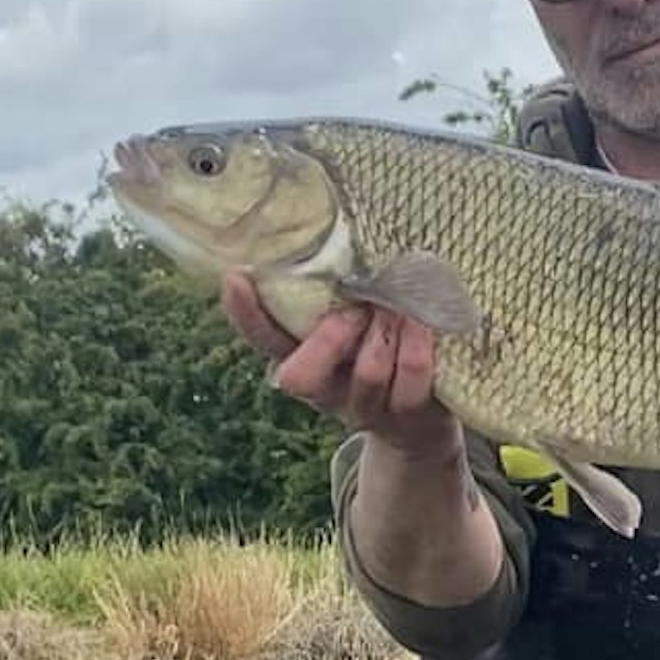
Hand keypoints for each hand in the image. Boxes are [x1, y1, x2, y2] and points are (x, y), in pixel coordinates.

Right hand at [220, 273, 459, 455]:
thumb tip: (333, 234)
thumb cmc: (379, 352)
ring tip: (401, 311)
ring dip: (385, 334)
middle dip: (329, 338)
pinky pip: (410, 381)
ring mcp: (365, 407)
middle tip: (357, 310)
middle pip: (300, 377)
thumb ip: (336, 296)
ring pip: (367, 373)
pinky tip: (423, 325)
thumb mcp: (351, 326)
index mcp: (303, 361)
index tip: (236, 275)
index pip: (263, 339)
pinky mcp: (406, 416)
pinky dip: (417, 347)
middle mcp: (326, 391)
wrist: (419, 424)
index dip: (245, 313)